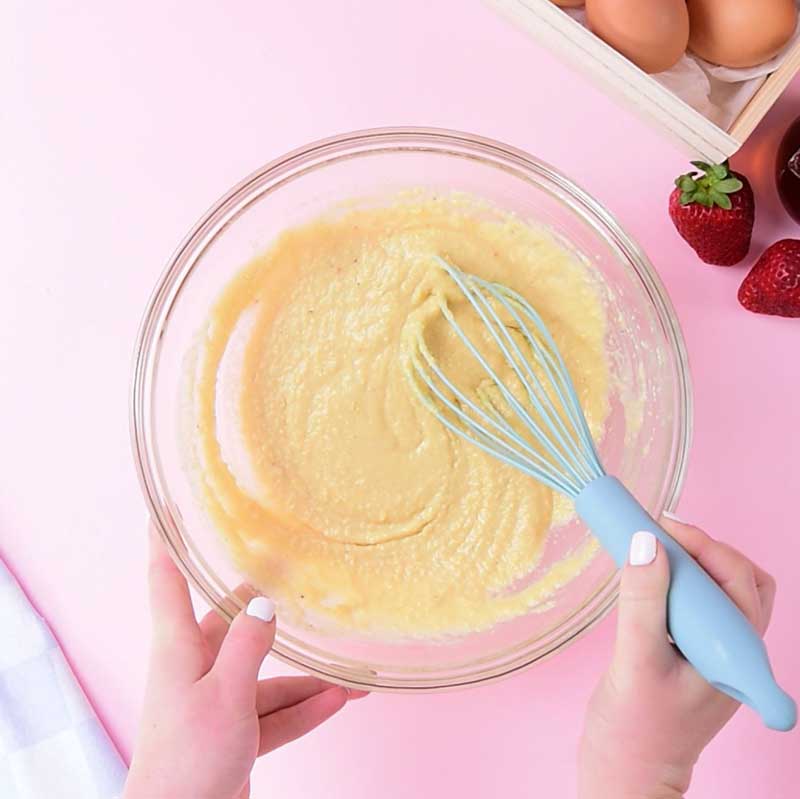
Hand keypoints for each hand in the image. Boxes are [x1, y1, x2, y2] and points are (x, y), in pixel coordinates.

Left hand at [124, 527, 365, 798]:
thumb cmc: (187, 760)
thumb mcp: (225, 696)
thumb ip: (248, 647)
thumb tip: (263, 602)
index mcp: (178, 648)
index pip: (165, 580)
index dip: (164, 541)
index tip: (165, 508)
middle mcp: (195, 668)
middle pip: (230, 624)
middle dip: (261, 608)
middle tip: (288, 578)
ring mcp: (217, 701)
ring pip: (264, 676)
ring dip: (303, 677)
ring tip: (346, 673)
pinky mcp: (235, 733)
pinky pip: (275, 713)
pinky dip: (305, 709)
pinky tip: (339, 701)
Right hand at [578, 516, 775, 798]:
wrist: (627, 773)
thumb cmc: (635, 729)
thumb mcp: (636, 662)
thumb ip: (642, 603)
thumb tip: (646, 542)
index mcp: (739, 655)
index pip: (739, 579)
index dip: (704, 545)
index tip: (660, 526)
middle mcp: (737, 652)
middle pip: (738, 579)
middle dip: (702, 547)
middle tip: (657, 533)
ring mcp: (717, 654)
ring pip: (720, 590)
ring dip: (693, 563)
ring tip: (653, 549)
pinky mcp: (693, 654)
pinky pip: (696, 605)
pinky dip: (678, 582)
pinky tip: (648, 577)